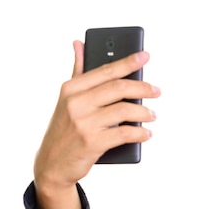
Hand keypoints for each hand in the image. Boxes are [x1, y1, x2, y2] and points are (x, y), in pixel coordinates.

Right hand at [33, 41, 160, 208]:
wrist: (51, 164)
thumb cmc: (64, 130)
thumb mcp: (66, 99)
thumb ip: (77, 71)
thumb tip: (79, 44)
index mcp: (71, 88)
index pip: (106, 71)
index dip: (128, 62)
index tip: (145, 57)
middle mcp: (76, 103)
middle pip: (119, 88)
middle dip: (143, 88)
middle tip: (156, 91)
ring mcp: (84, 123)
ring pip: (125, 110)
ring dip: (144, 112)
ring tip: (151, 115)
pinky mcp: (92, 143)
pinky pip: (125, 133)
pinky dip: (140, 133)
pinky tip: (146, 133)